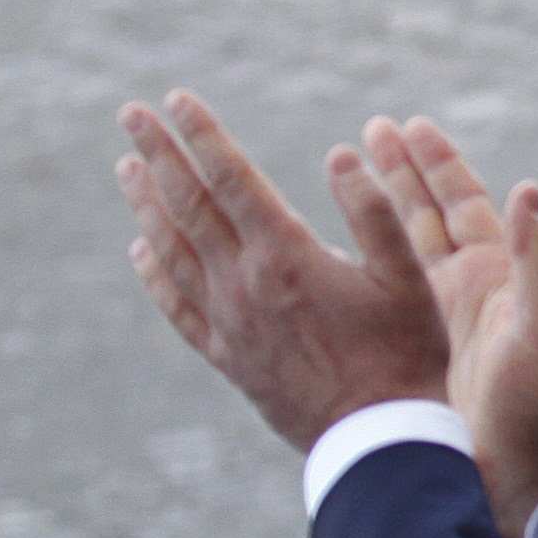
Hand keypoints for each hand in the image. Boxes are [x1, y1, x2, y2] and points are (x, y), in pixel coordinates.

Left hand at [117, 92, 449, 452]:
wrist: (378, 438)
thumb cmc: (407, 356)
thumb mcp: (409, 279)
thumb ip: (375, 213)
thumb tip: (342, 155)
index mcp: (287, 257)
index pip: (231, 180)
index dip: (203, 135)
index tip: (176, 99)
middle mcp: (244, 284)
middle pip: (189, 205)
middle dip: (159, 154)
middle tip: (131, 114)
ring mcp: (229, 321)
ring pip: (172, 250)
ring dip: (147, 204)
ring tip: (127, 167)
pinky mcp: (228, 355)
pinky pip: (176, 304)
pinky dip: (153, 271)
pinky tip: (142, 249)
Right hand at [355, 119, 537, 537]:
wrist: (522, 478)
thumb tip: (530, 188)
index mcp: (500, 278)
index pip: (466, 205)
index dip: (437, 165)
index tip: (408, 124)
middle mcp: (474, 290)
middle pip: (435, 214)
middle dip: (406, 170)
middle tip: (373, 127)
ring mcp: (445, 317)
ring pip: (409, 247)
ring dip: (386, 205)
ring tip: (352, 164)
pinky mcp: (420, 349)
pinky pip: (389, 292)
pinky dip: (365, 261)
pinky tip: (338, 247)